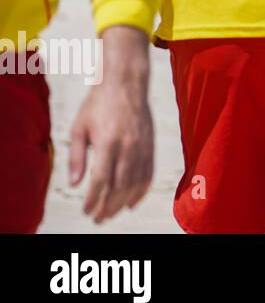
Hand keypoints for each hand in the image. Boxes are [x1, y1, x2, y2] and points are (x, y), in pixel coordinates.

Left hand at [69, 25, 153, 223]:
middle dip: (108, 206)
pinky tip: (132, 202)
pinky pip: (149, 172)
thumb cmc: (98, 104)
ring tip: (112, 213)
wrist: (126, 83)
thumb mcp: (79, 128)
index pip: (101, 180)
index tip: (85, 210)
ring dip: (124, 202)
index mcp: (108, 142)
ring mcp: (143, 146)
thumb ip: (77, 157)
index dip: (93, 199)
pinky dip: (142, 190)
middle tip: (98, 219)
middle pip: (120, 186)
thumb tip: (75, 184)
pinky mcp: (151, 144)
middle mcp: (129, 146)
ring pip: (136, 182)